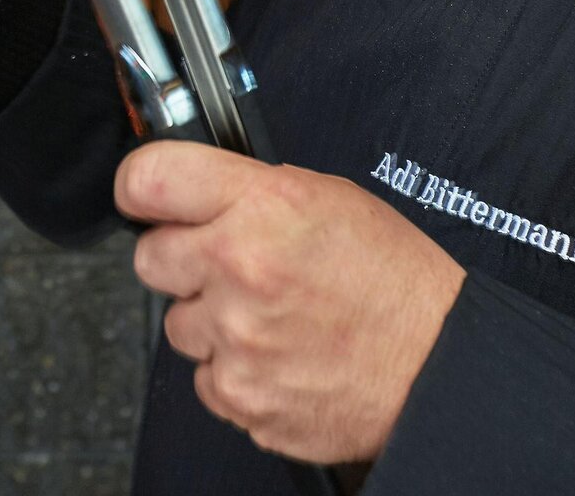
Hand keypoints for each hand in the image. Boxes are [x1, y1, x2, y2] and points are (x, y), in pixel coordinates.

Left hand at [116, 141, 464, 464]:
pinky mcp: (241, 395)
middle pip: (149, 258)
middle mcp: (240, 267)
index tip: (142, 198)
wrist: (437, 365)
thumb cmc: (393, 279)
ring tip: (270, 316)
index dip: (138, 188)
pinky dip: (233, 370)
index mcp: (263, 206)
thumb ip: (249, 192)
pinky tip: (278, 355)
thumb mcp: (327, 197)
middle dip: (181, 259)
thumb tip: (194, 193)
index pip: (148, 179)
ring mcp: (236, 338)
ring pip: (177, 324)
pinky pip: (205, 377)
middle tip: (226, 265)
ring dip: (211, 320)